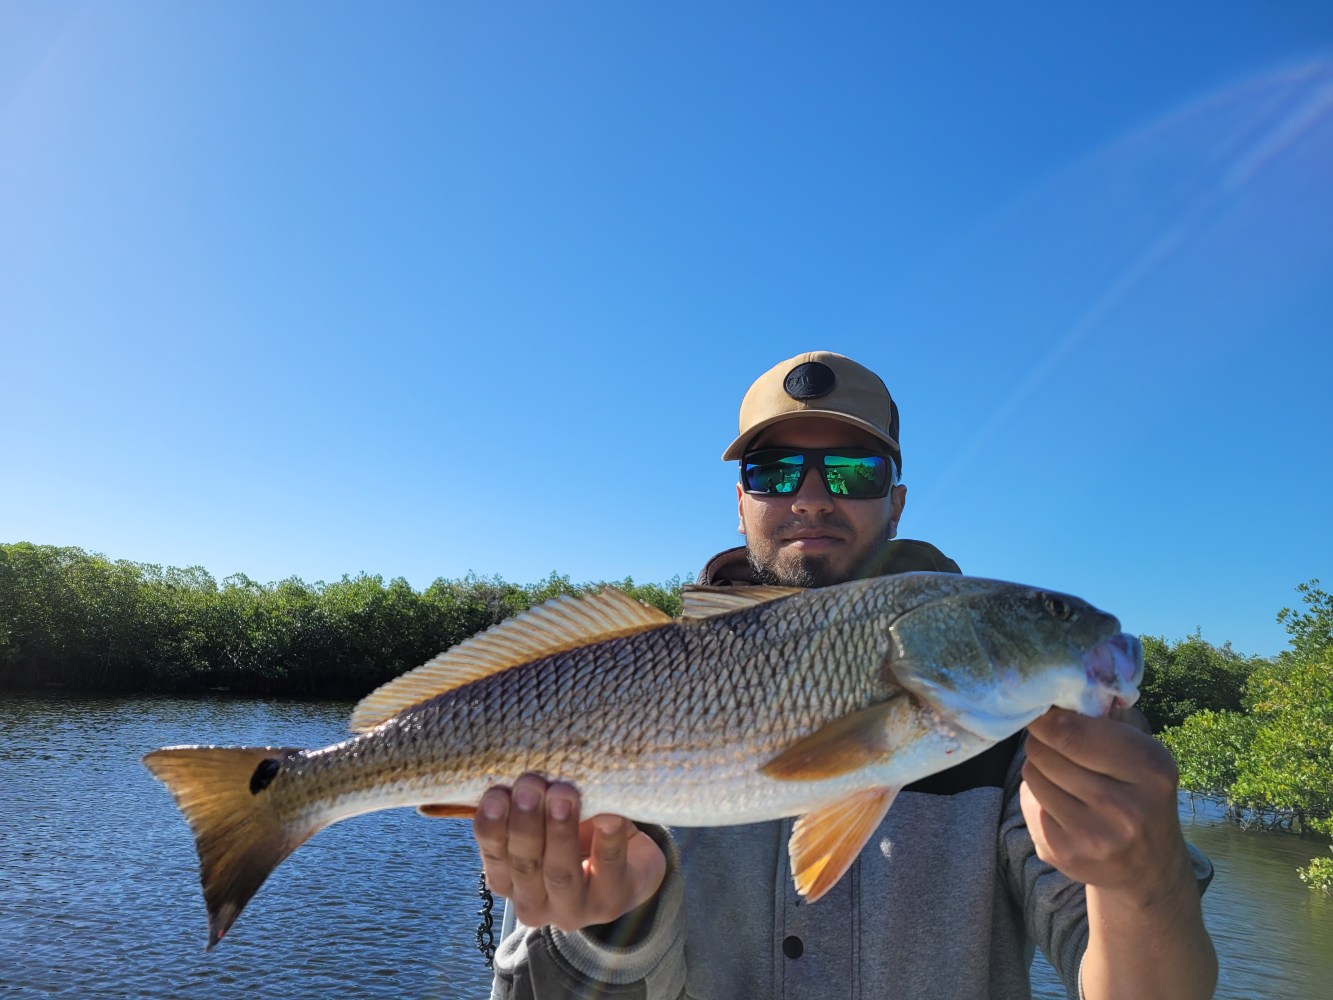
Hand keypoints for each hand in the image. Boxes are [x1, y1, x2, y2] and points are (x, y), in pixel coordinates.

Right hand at [456, 774, 665, 931]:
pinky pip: (608, 869)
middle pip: (525, 865)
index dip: (491, 827)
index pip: (494, 857)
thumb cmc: (575, 834)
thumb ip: (526, 803)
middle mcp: (535, 903)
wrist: (627, 865)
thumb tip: (514, 766)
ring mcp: (573, 908)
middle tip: (530, 784)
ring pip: (560, 873)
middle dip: (525, 822)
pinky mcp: (612, 902)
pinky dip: (608, 840)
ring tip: (563, 793)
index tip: (495, 794)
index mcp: (510, 882)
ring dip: (559, 831)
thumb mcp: (544, 821)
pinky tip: (610, 816)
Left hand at [1020, 707, 1188, 894]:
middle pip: (1046, 752)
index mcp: (1150, 769)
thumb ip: (1110, 719)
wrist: (1149, 866)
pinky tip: (1061, 802)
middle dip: (1041, 739)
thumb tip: (1060, 691)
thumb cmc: (1141, 792)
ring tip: (1061, 771)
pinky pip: (1028, 804)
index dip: (1047, 716)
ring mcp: (1092, 836)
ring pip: (1032, 775)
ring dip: (1038, 766)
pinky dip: (1037, 795)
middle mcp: (1124, 808)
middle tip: (1050, 738)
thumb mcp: (1144, 752)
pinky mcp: (1063, 853)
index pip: (1072, 732)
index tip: (1042, 709)